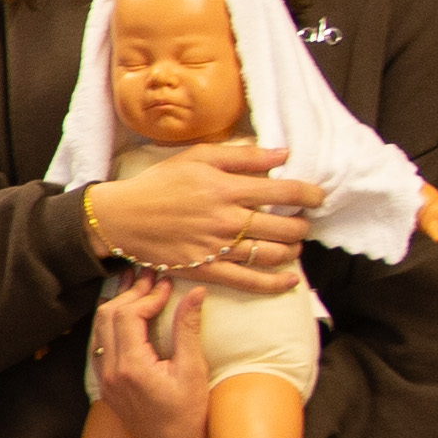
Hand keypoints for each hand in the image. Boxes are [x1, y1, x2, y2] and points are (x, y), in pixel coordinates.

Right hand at [86, 139, 319, 292]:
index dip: (311, 195)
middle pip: (286, 227)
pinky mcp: (207, 270)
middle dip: (302, 224)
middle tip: (301, 221)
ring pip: (273, 254)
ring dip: (293, 249)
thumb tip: (284, 154)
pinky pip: (249, 281)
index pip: (286, 193)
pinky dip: (275, 283)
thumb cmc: (159, 183)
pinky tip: (290, 280)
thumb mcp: (198, 157)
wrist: (121, 218)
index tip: (317, 197)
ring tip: (293, 244)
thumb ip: (244, 155)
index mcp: (228, 189)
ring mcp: (218, 248)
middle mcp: (228, 220)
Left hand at [94, 275, 216, 437]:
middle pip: (107, 318)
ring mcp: (105, 379)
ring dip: (118, 306)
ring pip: (100, 330)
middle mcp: (110, 372)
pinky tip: (128, 314)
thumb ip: (188, 329)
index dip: (147, 296)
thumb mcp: (194, 370)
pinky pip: (101, 345)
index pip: (127, 316)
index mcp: (130, 368)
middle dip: (129, 294)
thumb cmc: (191, 414)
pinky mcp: (107, 384)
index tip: (167, 285)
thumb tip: (194, 291)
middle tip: (149, 277)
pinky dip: (112, 325)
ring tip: (137, 286)